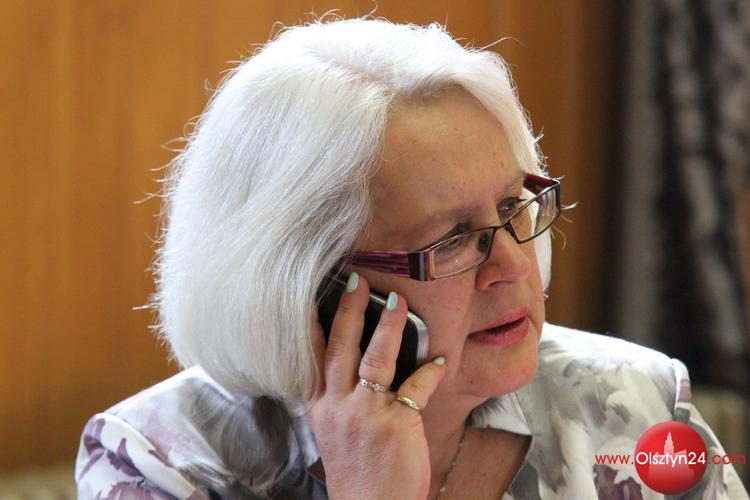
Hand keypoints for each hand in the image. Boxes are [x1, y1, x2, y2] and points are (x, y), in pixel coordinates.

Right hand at [308, 272, 447, 499]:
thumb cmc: (357, 473)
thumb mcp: (335, 434)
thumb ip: (341, 398)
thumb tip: (359, 366)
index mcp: (321, 408)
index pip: (313, 357)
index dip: (315, 324)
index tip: (315, 296)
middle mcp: (338, 406)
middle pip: (341, 347)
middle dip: (349, 310)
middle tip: (358, 282)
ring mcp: (366, 414)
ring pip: (375, 357)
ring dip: (388, 326)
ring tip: (398, 301)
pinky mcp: (397, 423)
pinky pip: (417, 386)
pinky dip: (430, 371)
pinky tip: (440, 359)